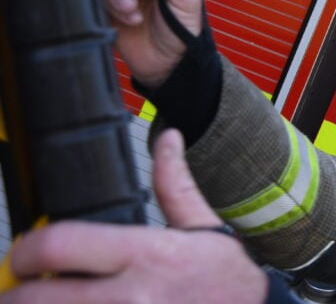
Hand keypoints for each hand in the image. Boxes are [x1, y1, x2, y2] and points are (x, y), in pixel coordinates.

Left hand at [0, 130, 268, 302]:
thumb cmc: (225, 279)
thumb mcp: (203, 226)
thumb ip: (174, 184)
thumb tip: (168, 139)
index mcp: (146, 254)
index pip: (59, 247)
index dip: (27, 250)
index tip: (26, 254)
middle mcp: (132, 297)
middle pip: (34, 300)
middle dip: (17, 295)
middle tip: (25, 288)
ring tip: (49, 303)